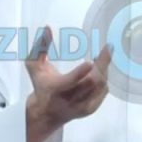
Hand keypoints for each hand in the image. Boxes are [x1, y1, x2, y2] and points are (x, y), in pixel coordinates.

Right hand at [24, 26, 112, 141]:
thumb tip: (47, 28)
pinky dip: (104, 77)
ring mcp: (82, 106)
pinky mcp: (91, 109)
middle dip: (101, 64)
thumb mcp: (33, 65)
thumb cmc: (40, 85)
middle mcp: (70, 100)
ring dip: (104, 69)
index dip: (79, 73)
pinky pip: (103, 91)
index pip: (69, 83)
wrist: (45, 114)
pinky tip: (100, 68)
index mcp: (55, 89)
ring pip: (100, 86)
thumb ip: (40, 46)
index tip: (89, 62)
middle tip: (108, 48)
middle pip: (91, 83)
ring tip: (104, 55)